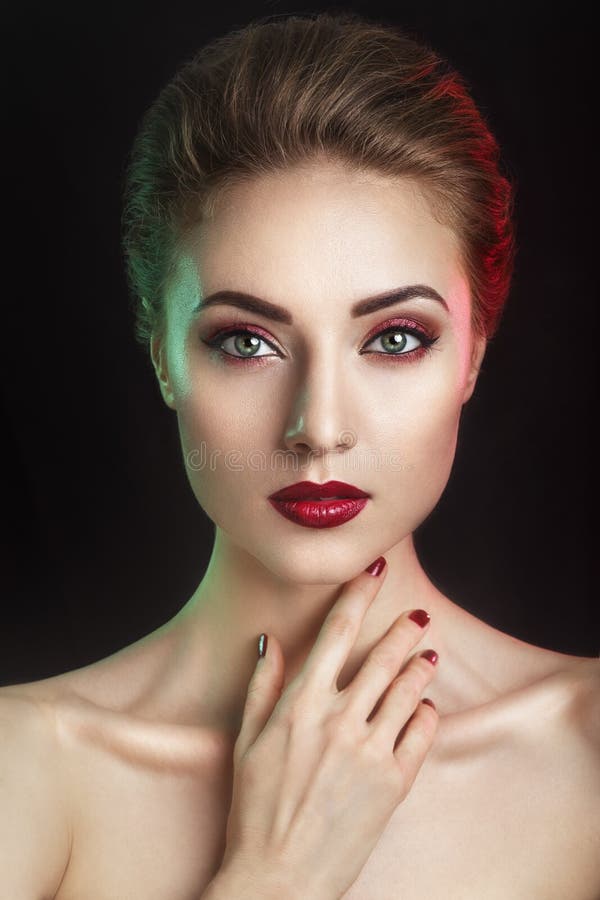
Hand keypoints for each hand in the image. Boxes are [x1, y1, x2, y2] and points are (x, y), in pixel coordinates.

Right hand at [218, 557, 438, 899]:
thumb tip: (270, 641)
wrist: (279, 878)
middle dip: (404, 627)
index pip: (337, 630)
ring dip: (422, 665)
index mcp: (302, 703)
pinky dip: (427, 713)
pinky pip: (421, 733)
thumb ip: (263, 686)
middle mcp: (341, 719)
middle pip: (384, 655)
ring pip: (409, 689)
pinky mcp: (394, 782)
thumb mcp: (246, 742)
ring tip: (428, 653)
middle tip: (418, 615)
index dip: (360, 593)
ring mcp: (372, 750)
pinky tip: (427, 706)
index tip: (375, 569)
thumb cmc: (255, 809)